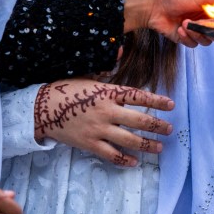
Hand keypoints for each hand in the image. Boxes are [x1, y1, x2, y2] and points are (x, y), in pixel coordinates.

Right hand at [34, 79, 172, 166]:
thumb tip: (121, 51)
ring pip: (129, 140)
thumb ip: (107, 71)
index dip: (157, 101)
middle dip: (158, 125)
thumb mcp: (88, 76)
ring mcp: (98, 129)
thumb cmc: (67, 89)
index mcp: (107, 92)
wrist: (43, 107)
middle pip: (139, 120)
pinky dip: (124, 160)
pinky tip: (134, 162)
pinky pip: (111, 155)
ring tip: (159, 147)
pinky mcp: (90, 144)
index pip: (139, 96)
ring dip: (147, 144)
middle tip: (169, 129)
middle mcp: (106, 111)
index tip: (171, 105)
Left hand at [122, 0, 213, 46]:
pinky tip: (180, 29)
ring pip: (207, 41)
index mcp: (211, 8)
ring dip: (197, 34)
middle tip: (207, 26)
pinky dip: (188, 38)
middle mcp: (205, 20)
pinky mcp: (185, 38)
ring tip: (186, 24)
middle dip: (213, 32)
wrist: (154, 5)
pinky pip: (194, 44)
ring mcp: (195, 30)